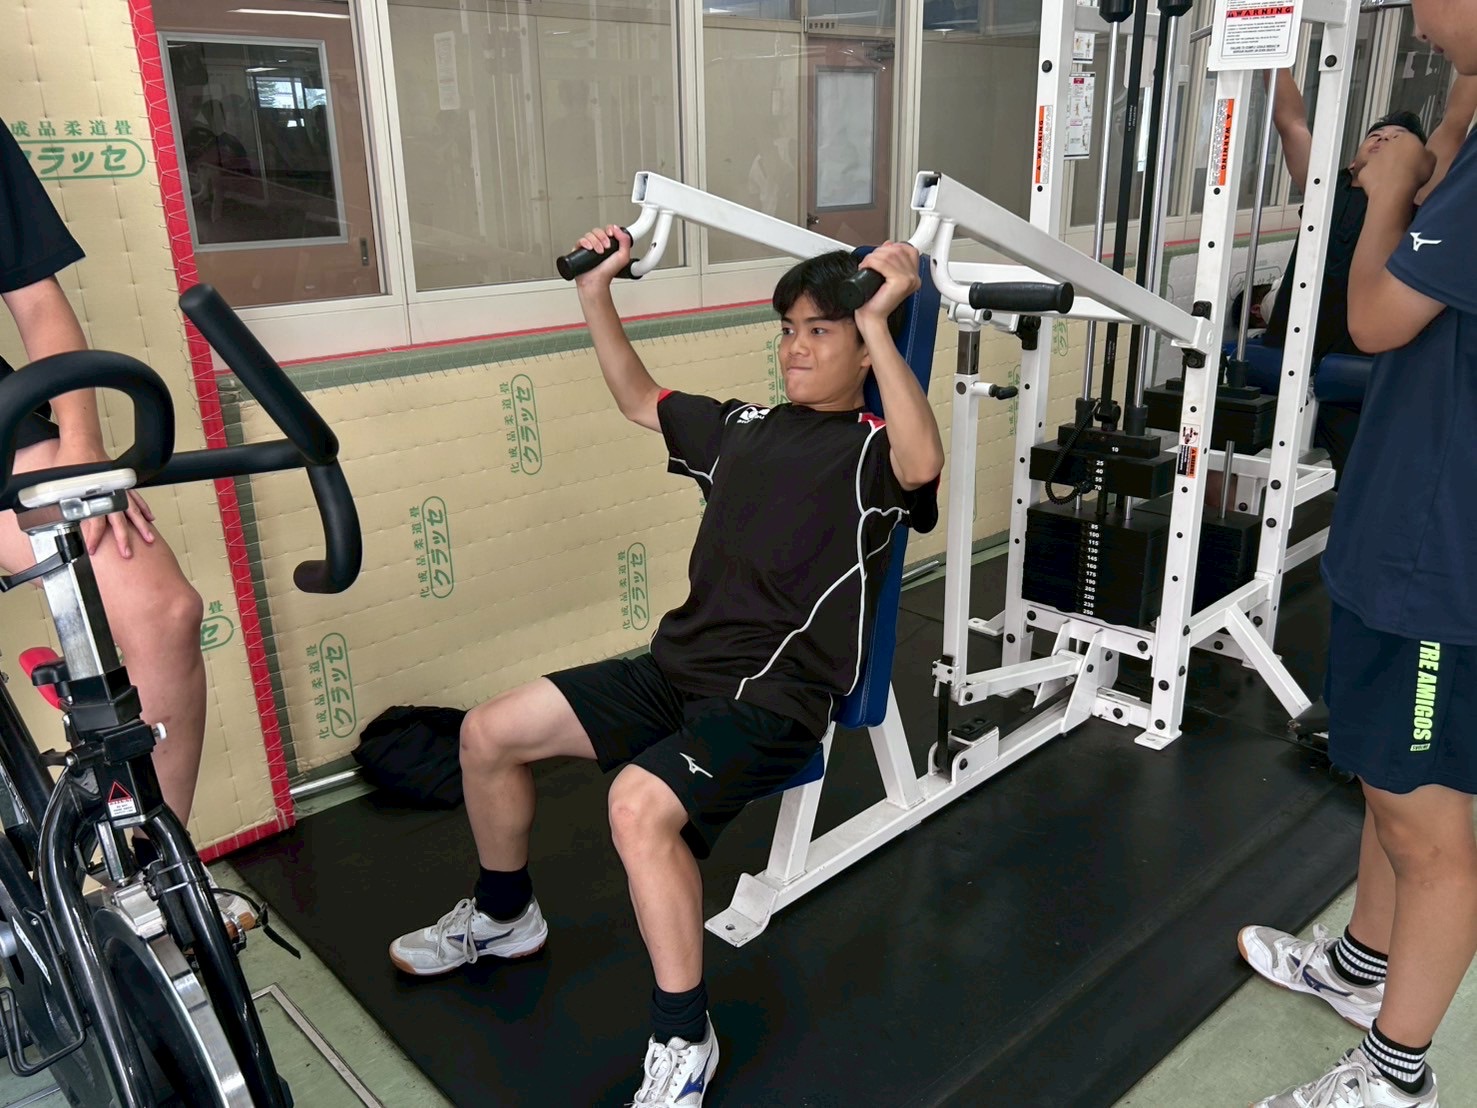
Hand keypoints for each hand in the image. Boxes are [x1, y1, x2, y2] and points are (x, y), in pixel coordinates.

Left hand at [52, 438, 155, 557]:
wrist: (81, 443)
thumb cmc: (70, 462)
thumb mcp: (58, 485)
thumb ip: (61, 503)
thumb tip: (54, 517)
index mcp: (94, 496)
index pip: (95, 523)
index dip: (94, 537)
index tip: (92, 549)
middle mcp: (109, 494)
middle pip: (119, 521)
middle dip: (124, 539)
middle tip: (127, 554)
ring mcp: (119, 489)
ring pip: (133, 512)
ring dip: (142, 527)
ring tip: (149, 540)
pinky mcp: (123, 484)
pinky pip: (137, 499)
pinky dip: (144, 509)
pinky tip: (150, 518)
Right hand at [573, 226, 632, 292]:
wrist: (596, 281)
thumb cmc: (608, 273)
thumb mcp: (623, 257)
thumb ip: (625, 241)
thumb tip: (617, 229)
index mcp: (608, 244)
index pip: (607, 229)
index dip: (609, 229)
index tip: (611, 235)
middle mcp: (598, 244)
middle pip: (598, 230)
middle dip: (602, 237)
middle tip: (606, 247)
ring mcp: (588, 247)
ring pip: (589, 234)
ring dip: (595, 242)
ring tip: (598, 252)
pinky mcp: (579, 250)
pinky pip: (580, 240)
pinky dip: (585, 242)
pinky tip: (589, 249)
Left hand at [855, 242, 921, 325]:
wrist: (871, 319)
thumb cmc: (874, 302)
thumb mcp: (883, 276)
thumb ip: (889, 260)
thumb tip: (888, 244)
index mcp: (913, 276)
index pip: (907, 249)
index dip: (891, 247)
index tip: (879, 254)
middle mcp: (914, 277)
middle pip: (897, 249)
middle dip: (879, 251)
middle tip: (869, 261)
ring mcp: (909, 279)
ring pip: (889, 254)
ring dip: (873, 256)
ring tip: (866, 265)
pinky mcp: (901, 282)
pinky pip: (883, 263)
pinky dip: (871, 261)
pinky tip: (865, 267)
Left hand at [1360, 130, 1435, 199]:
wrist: (1394, 190)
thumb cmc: (1416, 173)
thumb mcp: (1431, 161)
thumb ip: (1426, 154)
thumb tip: (1423, 154)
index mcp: (1407, 138)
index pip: (1409, 141)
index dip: (1411, 152)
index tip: (1414, 162)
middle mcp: (1387, 144)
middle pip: (1392, 150)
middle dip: (1396, 159)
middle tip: (1402, 172)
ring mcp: (1373, 157)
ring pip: (1379, 162)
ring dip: (1384, 169)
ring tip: (1391, 182)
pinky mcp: (1363, 171)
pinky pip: (1369, 175)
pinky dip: (1373, 180)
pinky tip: (1380, 188)